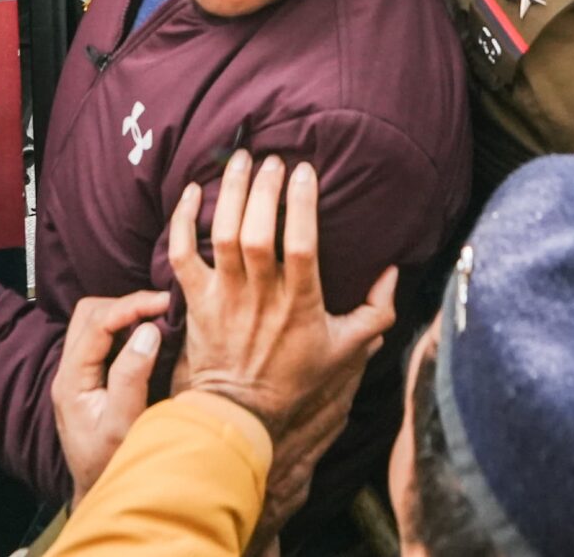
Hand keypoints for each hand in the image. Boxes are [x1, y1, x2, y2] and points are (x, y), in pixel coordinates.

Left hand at [50, 288, 173, 499]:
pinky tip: (147, 333)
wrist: (97, 490)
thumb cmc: (109, 463)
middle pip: (89, 314)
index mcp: (71, 380)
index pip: (96, 323)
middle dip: (126, 304)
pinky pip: (102, 338)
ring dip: (124, 313)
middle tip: (162, 307)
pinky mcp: (88, 378)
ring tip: (157, 316)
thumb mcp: (123, 423)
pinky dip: (125, 327)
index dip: (130, 305)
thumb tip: (148, 330)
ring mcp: (76, 374)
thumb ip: (131, 376)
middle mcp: (68, 372)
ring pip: (93, 322)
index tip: (163, 301)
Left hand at [174, 154, 395, 550]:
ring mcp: (224, 297)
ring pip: (221, 235)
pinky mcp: (196, 302)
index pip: (301, 244)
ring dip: (227, 193)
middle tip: (272, 159)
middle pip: (256, 231)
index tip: (306, 171)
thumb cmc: (295, 379)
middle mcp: (259, 295)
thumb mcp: (346, 350)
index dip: (301, 204)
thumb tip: (392, 272)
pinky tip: (191, 192)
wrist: (240, 413)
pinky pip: (181, 255)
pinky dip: (181, 221)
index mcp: (299, 303)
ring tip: (239, 160)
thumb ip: (376, 312)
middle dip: (263, 188)